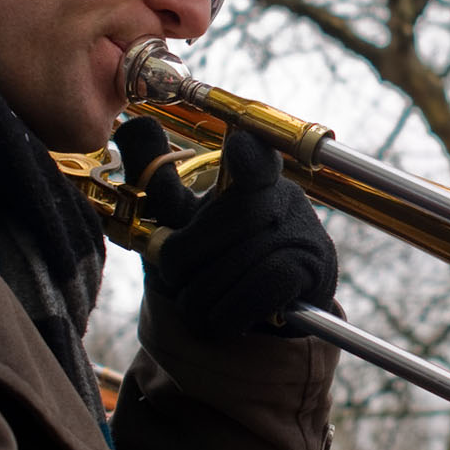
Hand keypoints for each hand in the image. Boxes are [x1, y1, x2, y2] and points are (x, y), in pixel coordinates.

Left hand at [112, 116, 337, 338]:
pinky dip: (230, 311)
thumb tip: (134, 124)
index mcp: (248, 175)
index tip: (238, 146)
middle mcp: (281, 194)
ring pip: (239, 259)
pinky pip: (262, 287)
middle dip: (183, 260)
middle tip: (175, 279)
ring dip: (203, 295)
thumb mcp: (177, 224)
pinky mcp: (314, 268)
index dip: (247, 152)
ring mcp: (302, 229)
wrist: (247, 324)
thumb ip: (157, 181)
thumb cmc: (208, 266)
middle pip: (225, 219)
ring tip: (197, 306)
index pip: (253, 154)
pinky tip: (223, 319)